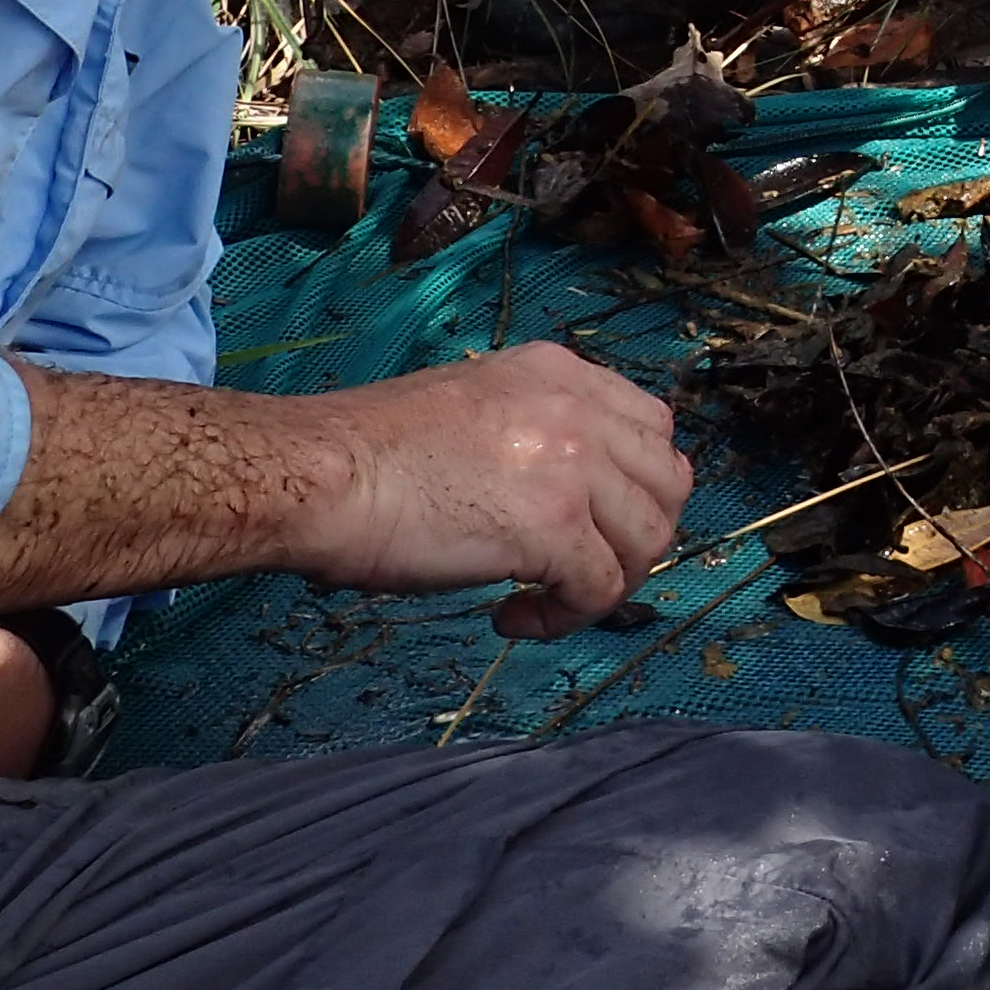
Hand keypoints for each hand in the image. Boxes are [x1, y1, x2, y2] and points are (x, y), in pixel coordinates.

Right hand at [303, 343, 690, 639]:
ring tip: (550, 600)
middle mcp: (577, 406)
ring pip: (649, 539)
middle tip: (586, 569)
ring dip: (609, 583)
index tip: (599, 522)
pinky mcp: (554, 526)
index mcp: (557, 371)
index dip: (637, 484)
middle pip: (668, 481)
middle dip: (639, 536)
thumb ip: (534, 431)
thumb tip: (565, 491)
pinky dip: (566, 619)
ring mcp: (572, 463)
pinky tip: (510, 617)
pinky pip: (600, 590)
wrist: (321, 473)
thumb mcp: (475, 406)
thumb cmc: (369, 453)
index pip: (650, 425)